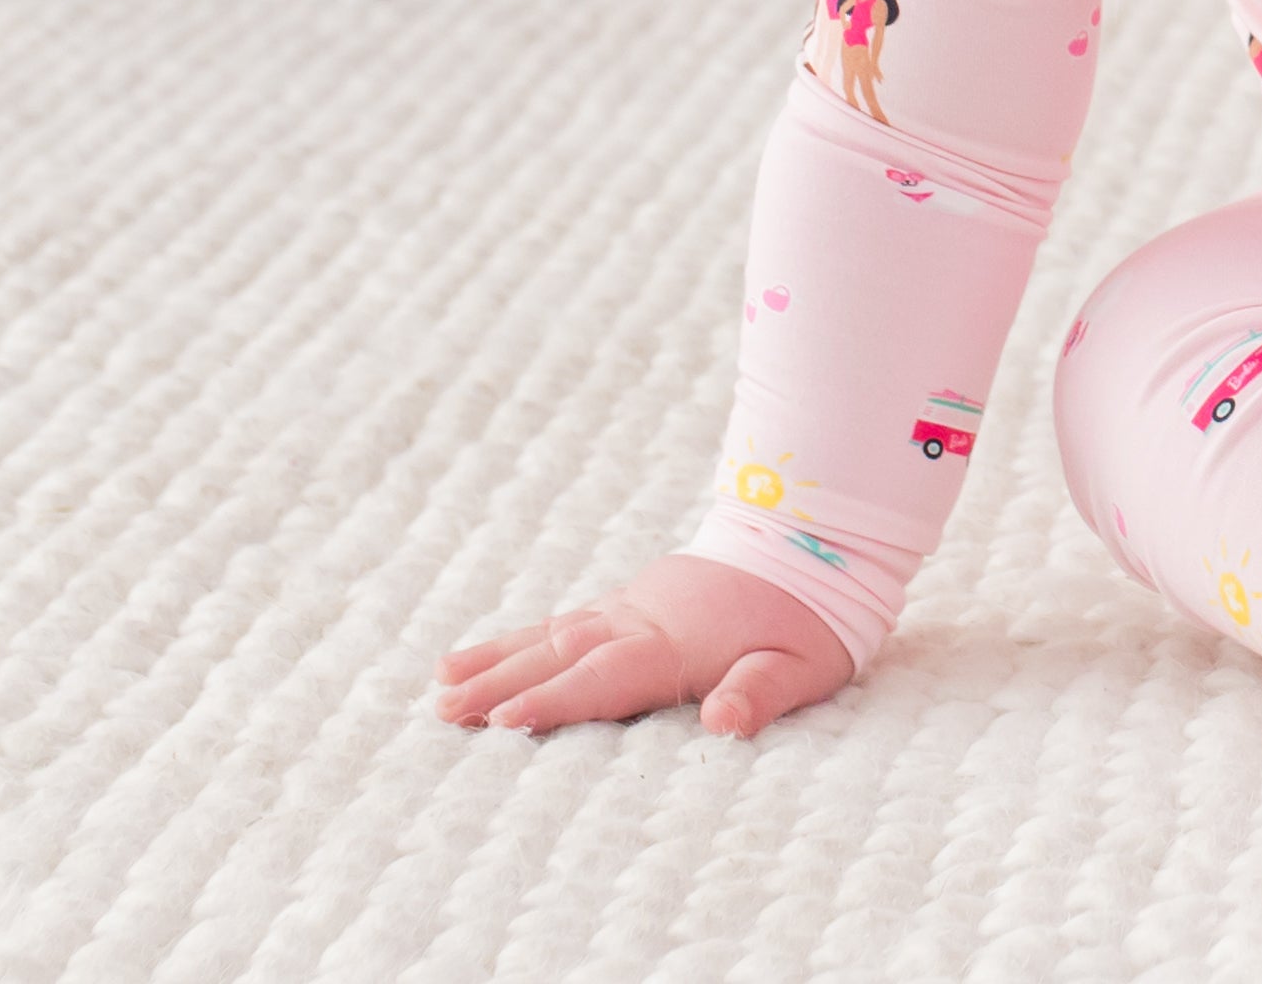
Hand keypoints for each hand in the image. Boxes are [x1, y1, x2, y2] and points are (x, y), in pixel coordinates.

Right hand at [431, 552, 854, 738]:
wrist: (819, 537)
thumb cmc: (814, 617)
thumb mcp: (806, 664)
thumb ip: (762, 692)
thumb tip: (723, 723)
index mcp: (680, 643)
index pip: (608, 677)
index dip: (556, 701)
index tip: (502, 722)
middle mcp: (645, 620)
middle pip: (564, 654)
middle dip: (502, 685)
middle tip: (443, 711)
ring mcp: (635, 605)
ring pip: (556, 632)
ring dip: (499, 660)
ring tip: (442, 685)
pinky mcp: (635, 599)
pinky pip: (568, 618)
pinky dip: (525, 637)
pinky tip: (488, 654)